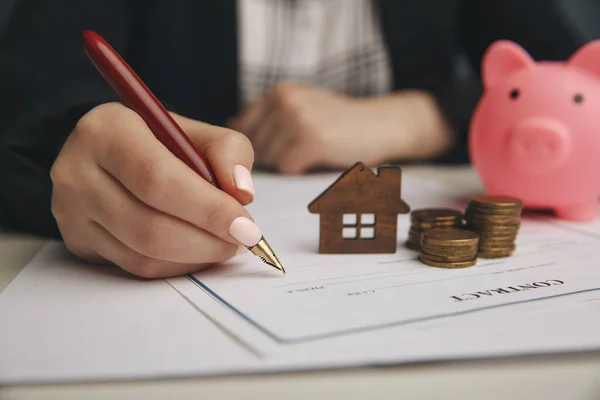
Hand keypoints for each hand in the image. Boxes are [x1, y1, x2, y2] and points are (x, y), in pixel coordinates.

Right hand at [50, 102, 259, 277]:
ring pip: (143, 253)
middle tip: (241, 241)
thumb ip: (228, 152)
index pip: (158, 179)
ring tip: (224, 244)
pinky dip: (177, 266)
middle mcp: (78, 171)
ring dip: (196, 257)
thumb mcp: (195, 132)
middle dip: (207, 240)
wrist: (109, 156)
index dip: (208, 209)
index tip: (246, 227)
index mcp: (108, 130)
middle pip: (150, 225)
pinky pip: (136, 266)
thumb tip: (242, 194)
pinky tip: (198, 252)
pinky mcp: (79, 241)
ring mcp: (72, 211)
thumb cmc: (160, 143)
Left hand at [229, 82, 454, 173]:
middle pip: (253, 147)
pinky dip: (300, 170)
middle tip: (301, 152)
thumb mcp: (301, 108)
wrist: (381, 125)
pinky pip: (286, 168)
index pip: (241, 128)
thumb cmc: (339, 124)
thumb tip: (232, 128)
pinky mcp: (310, 139)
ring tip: (311, 152)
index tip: (275, 153)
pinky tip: (318, 158)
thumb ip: (269, 118)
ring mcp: (296, 118)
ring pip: (269, 160)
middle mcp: (283, 100)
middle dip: (272, 157)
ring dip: (287, 164)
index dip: (251, 149)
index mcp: (278, 91)